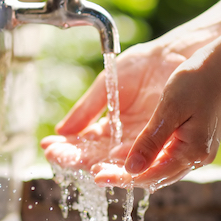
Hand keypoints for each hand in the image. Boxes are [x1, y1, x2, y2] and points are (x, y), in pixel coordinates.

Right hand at [41, 41, 186, 171]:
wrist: (173, 55)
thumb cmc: (141, 66)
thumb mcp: (108, 87)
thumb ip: (86, 110)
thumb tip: (61, 131)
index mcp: (109, 127)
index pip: (83, 144)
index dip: (65, 147)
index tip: (48, 147)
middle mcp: (124, 140)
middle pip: (95, 157)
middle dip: (75, 158)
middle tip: (58, 157)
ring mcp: (142, 142)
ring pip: (117, 162)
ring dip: (100, 165)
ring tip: (84, 164)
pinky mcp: (162, 142)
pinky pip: (143, 158)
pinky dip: (128, 162)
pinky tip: (112, 161)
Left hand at [93, 46, 220, 189]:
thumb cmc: (199, 80)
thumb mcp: (170, 109)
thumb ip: (150, 141)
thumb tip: (130, 169)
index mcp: (192, 152)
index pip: (150, 175)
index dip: (122, 177)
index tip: (97, 175)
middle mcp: (196, 157)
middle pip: (154, 176)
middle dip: (123, 175)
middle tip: (95, 172)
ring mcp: (197, 150)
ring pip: (159, 168)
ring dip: (133, 168)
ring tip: (106, 165)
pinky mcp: (195, 140)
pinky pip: (166, 156)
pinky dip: (146, 157)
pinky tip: (129, 152)